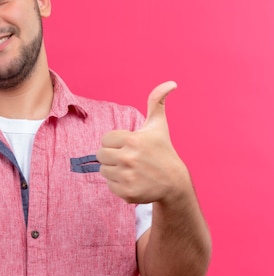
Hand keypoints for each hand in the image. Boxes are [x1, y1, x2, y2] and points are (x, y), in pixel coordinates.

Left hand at [96, 82, 190, 203]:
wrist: (174, 182)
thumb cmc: (162, 150)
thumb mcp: (158, 125)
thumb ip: (156, 102)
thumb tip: (170, 83)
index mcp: (132, 140)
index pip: (105, 140)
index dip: (115, 142)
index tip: (130, 146)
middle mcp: (128, 158)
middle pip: (100, 156)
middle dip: (112, 156)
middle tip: (129, 159)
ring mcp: (127, 177)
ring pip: (104, 171)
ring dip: (114, 171)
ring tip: (132, 170)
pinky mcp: (127, 192)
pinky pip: (109, 186)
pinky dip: (118, 185)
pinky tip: (133, 181)